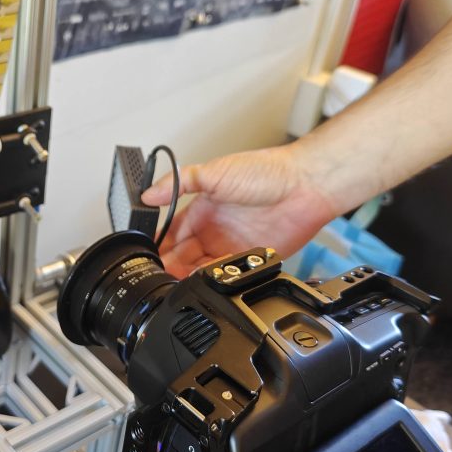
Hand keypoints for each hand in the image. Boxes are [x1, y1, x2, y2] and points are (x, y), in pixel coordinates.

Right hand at [142, 145, 335, 277]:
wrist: (304, 186)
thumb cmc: (264, 172)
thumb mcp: (213, 171)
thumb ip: (179, 182)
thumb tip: (148, 194)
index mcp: (200, 210)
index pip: (170, 233)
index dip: (158, 246)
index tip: (147, 256)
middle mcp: (213, 230)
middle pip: (182, 255)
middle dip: (169, 265)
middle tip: (158, 273)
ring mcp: (230, 246)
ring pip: (199, 269)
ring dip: (187, 275)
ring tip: (176, 278)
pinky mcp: (247, 260)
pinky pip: (224, 276)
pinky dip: (211, 280)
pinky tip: (203, 279)